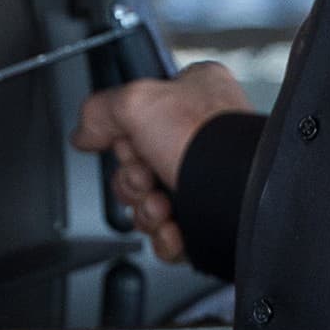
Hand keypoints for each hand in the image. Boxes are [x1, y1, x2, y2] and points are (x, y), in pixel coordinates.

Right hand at [71, 60, 251, 262]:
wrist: (246, 201)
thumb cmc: (213, 144)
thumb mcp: (138, 103)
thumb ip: (100, 110)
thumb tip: (83, 132)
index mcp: (194, 93)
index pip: (136, 112)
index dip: (123, 133)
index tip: (125, 141)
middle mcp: (200, 136)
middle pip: (135, 163)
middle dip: (133, 180)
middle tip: (147, 176)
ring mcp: (205, 180)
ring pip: (148, 201)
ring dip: (146, 209)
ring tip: (163, 206)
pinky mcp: (208, 218)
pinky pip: (168, 232)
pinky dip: (165, 235)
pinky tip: (175, 228)